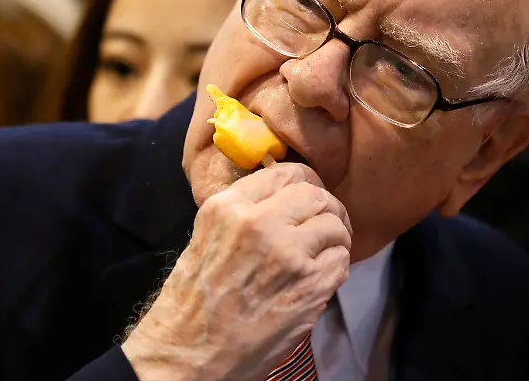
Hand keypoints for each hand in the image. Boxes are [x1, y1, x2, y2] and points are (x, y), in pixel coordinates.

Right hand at [122, 163, 351, 380]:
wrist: (188, 355)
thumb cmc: (190, 302)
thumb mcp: (205, 238)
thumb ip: (242, 213)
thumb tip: (281, 200)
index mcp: (228, 208)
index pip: (285, 173)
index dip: (304, 183)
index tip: (308, 196)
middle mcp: (260, 224)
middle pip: (315, 195)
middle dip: (326, 207)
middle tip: (327, 221)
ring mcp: (288, 256)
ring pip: (334, 226)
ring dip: (336, 237)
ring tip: (327, 249)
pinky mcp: (309, 288)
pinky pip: (340, 261)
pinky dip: (337, 265)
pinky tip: (322, 274)